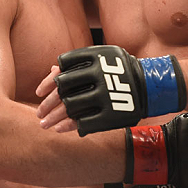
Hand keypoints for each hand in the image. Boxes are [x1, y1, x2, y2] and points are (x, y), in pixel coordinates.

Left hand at [37, 45, 185, 135]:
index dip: (47, 83)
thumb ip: (78, 65)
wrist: (149, 85)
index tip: (39, 93)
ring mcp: (105, 94)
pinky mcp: (111, 114)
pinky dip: (69, 127)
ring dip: (54, 117)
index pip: (61, 70)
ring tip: (44, 125)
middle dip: (47, 103)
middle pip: (63, 90)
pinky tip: (59, 130)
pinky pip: (84, 122)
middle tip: (39, 112)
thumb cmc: (120, 71)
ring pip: (70, 107)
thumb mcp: (101, 59)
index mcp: (94, 57)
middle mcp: (98, 74)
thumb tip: (52, 71)